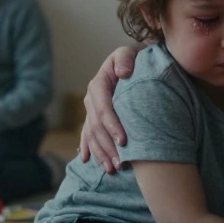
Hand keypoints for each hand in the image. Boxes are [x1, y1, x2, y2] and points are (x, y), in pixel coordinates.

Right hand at [81, 45, 138, 173]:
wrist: (135, 63)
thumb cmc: (135, 58)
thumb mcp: (130, 52)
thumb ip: (125, 59)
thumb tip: (122, 73)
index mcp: (99, 84)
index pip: (103, 108)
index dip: (112, 125)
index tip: (124, 141)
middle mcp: (92, 98)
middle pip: (96, 127)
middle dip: (107, 146)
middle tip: (121, 164)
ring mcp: (91, 109)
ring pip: (91, 135)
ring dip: (100, 153)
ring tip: (112, 169)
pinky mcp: (94, 117)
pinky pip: (88, 135)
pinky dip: (88, 149)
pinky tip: (88, 161)